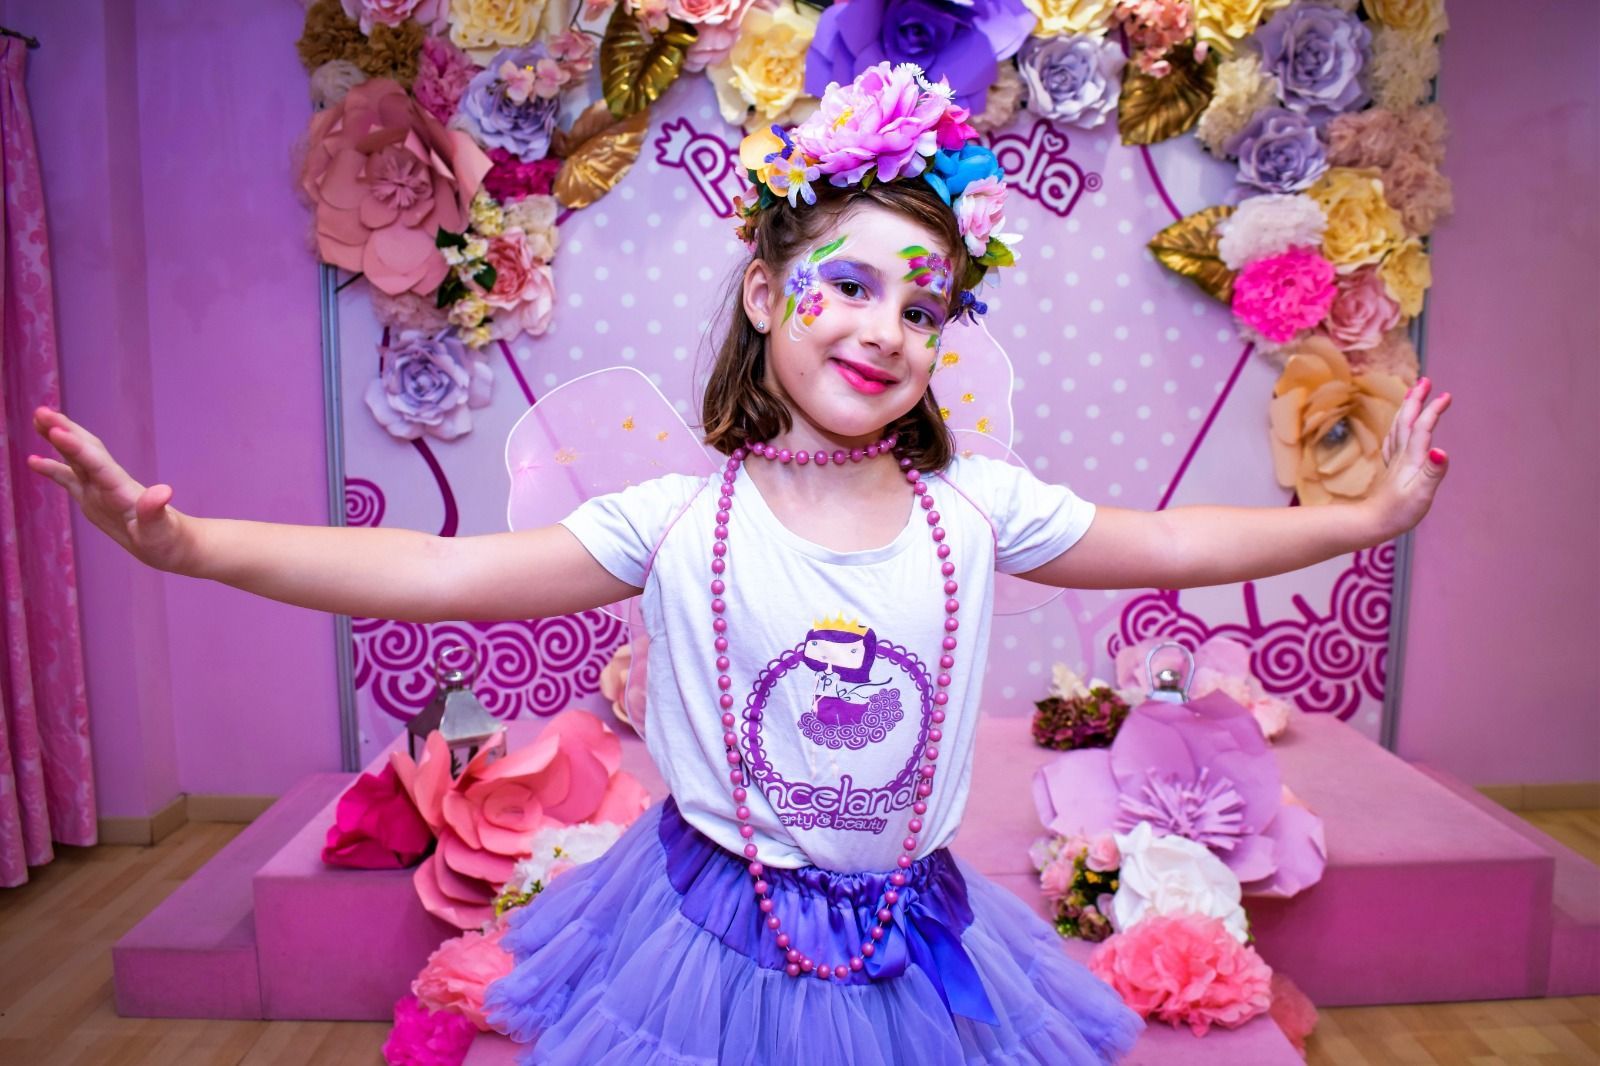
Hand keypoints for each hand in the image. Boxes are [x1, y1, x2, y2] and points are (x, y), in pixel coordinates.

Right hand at [26, 407, 193, 572]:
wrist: (173, 542)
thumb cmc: (167, 539)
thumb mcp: (161, 529)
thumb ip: (156, 511)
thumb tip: (163, 491)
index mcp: (122, 489)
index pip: (97, 464)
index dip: (77, 448)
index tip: (57, 430)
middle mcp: (109, 483)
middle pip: (85, 450)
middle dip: (65, 431)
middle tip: (41, 411)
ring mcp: (100, 489)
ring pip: (75, 458)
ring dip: (58, 439)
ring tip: (37, 419)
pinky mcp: (93, 498)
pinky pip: (69, 478)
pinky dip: (52, 468)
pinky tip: (33, 460)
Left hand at [1366, 377, 1451, 539]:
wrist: (1371, 523)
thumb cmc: (1398, 512)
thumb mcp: (1421, 494)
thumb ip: (1432, 472)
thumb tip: (1441, 451)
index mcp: (1410, 459)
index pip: (1422, 428)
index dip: (1433, 410)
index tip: (1446, 395)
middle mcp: (1401, 455)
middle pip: (1407, 420)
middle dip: (1416, 399)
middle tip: (1425, 380)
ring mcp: (1394, 461)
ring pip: (1398, 427)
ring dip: (1407, 408)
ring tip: (1413, 393)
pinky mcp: (1391, 469)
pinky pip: (1394, 440)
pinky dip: (1399, 426)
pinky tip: (1399, 427)